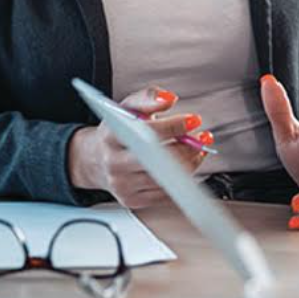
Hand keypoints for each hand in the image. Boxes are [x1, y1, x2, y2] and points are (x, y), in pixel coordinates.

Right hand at [68, 86, 210, 207]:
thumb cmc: (117, 130)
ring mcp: (122, 185)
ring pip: (165, 179)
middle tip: (202, 138)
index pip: (147, 132)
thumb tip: (168, 98)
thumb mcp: (128, 106)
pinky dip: (182, 179)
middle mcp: (114, 163)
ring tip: (198, 149)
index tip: (194, 120)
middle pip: (158, 160)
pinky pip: (164, 194)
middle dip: (188, 148)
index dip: (175, 126)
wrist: (96, 159)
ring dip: (190, 163)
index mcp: (111, 136)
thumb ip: (148, 97)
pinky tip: (188, 164)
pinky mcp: (131, 200)